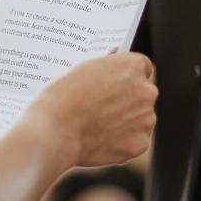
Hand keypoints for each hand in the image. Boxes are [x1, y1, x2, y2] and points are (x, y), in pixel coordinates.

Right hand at [35, 52, 157, 167]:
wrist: (54, 131)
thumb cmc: (63, 97)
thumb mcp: (84, 69)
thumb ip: (107, 65)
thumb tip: (116, 57)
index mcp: (133, 66)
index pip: (142, 68)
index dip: (128, 77)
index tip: (117, 85)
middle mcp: (146, 91)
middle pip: (143, 94)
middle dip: (129, 100)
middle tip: (104, 108)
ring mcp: (146, 119)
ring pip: (141, 119)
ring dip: (127, 122)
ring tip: (99, 126)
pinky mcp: (140, 144)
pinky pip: (135, 141)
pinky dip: (122, 142)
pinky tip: (101, 140)